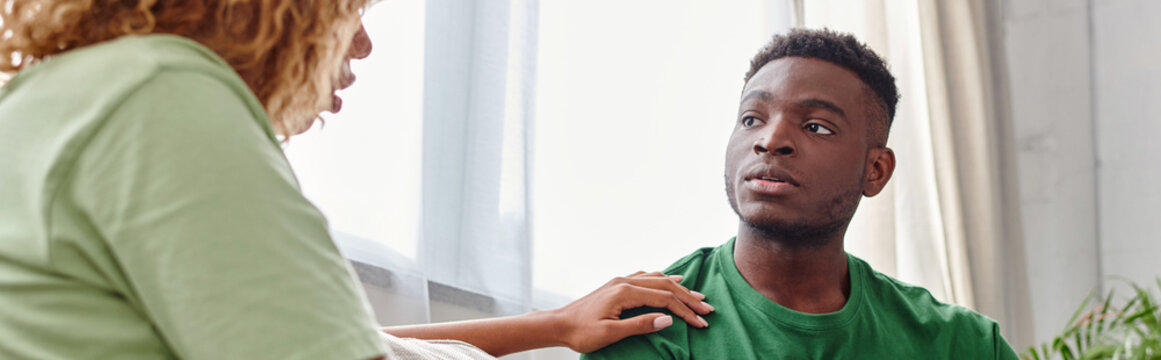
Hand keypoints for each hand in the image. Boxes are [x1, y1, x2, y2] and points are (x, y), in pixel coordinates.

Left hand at [550, 271, 714, 352]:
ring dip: (677, 287)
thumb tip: (668, 320)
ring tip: (695, 295)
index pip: (664, 299)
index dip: (685, 310)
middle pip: (665, 286)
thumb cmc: (581, 332)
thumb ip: (640, 325)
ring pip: (656, 279)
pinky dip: (661, 280)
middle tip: (707, 307)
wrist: (558, 324)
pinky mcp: (616, 285)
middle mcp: (624, 281)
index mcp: (625, 292)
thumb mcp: (611, 333)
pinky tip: (667, 281)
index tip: (701, 321)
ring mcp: (620, 281)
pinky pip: (645, 277)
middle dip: (688, 298)